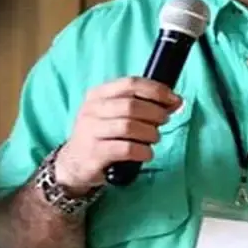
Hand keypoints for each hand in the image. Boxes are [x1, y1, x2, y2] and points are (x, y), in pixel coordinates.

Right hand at [54, 77, 181, 192]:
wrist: (73, 164)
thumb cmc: (100, 135)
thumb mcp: (113, 115)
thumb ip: (141, 105)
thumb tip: (174, 101)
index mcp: (97, 94)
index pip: (130, 84)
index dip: (156, 90)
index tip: (173, 99)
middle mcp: (91, 110)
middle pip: (131, 105)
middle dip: (155, 112)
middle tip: (164, 121)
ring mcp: (90, 132)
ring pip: (129, 126)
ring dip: (150, 132)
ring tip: (154, 138)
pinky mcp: (94, 154)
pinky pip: (126, 149)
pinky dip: (143, 150)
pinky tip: (146, 153)